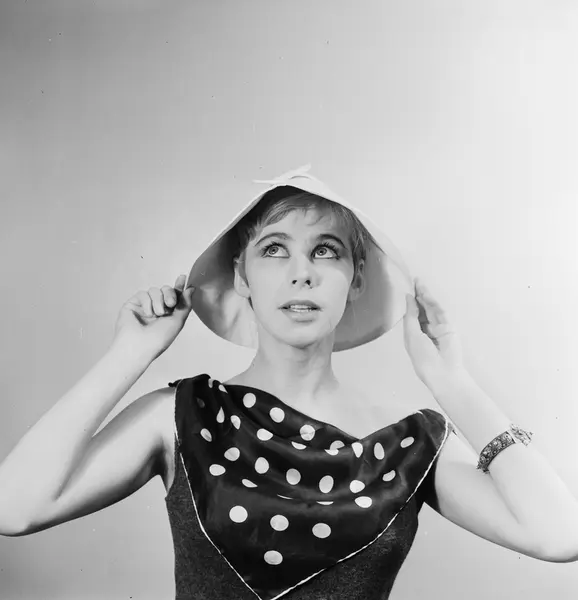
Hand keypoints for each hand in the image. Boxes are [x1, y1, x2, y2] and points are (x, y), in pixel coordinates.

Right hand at [112, 274, 195, 360]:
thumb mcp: (178, 321)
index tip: (182, 277)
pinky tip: (147, 314)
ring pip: (155, 290)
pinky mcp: (133, 304)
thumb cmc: (159, 339)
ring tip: (157, 314)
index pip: (174, 296)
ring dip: (159, 301)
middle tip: (170, 304)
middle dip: (170, 294)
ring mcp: (144, 306)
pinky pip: (143, 294)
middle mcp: (156, 308)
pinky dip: (147, 303)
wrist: (139, 346)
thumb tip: (191, 289)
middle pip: (166, 290)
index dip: (179, 286)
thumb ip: (185, 304)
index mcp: (168, 313)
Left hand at [403, 277, 464, 392]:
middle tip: (416, 280)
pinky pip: (440, 312)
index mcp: (416, 334)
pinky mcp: (449, 327)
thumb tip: (408, 298)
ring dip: (426, 296)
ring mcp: (439, 328)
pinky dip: (433, 303)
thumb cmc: (423, 358)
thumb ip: (410, 316)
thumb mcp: (411, 335)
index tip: (408, 289)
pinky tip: (426, 295)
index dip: (411, 302)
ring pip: (432, 309)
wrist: (442, 372)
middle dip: (419, 295)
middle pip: (423, 309)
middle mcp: (427, 329)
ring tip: (420, 284)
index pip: (413, 315)